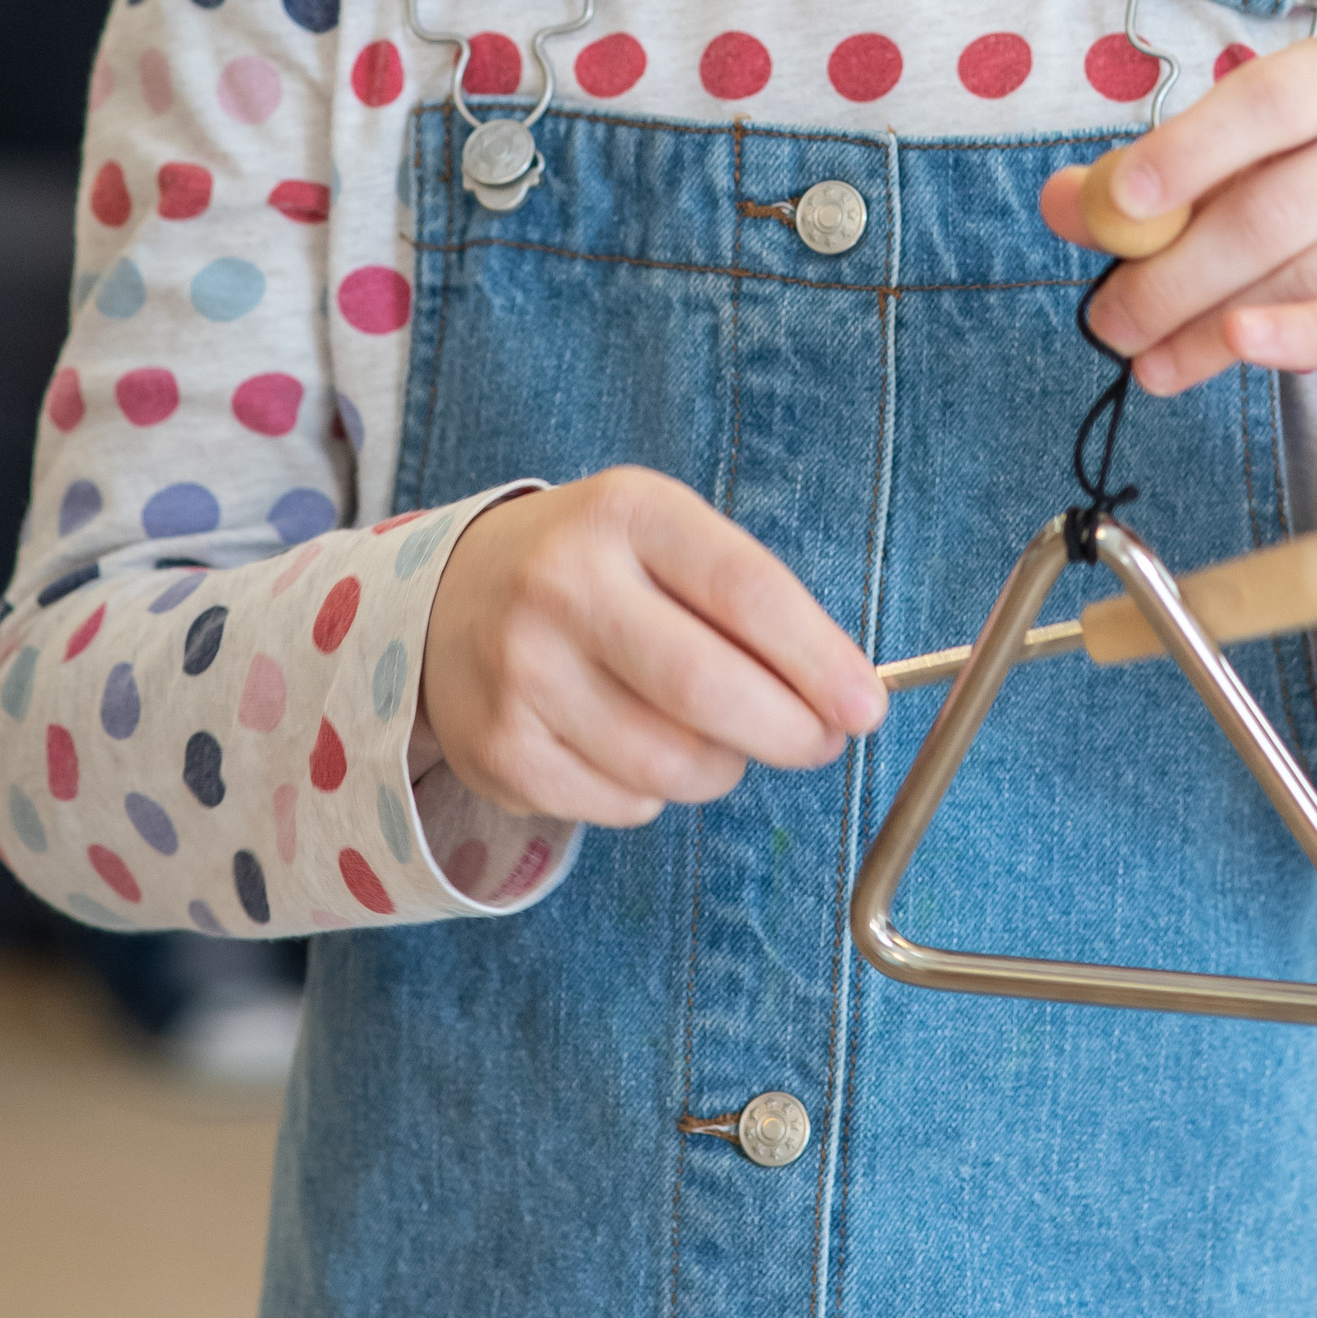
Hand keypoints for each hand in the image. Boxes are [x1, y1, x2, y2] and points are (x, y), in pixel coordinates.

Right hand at [416, 467, 886, 826]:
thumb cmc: (596, 569)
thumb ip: (750, 602)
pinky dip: (656, 791)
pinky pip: (625, 804)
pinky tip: (635, 746)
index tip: (864, 704)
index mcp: (626, 513)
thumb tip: (843, 695)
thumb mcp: (666, 539)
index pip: (745, 590)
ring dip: (723, 767)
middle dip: (788, 731)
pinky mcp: (502, 750)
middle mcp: (562, 585)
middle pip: (707, 688)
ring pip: (673, 763)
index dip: (818, 659)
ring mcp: (522, 672)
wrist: (451, 597)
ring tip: (715, 734)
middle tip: (819, 741)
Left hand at [1042, 37, 1316, 566]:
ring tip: (1146, 360)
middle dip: (1174, 272)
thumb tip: (1065, 202)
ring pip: (1307, 273)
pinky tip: (1234, 351)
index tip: (1117, 202)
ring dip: (1208, 325)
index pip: (1266, 99)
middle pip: (1274, 205)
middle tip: (1109, 321)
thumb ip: (1149, 188)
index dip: (1188, 148)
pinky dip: (1295, 338)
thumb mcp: (1237, 184)